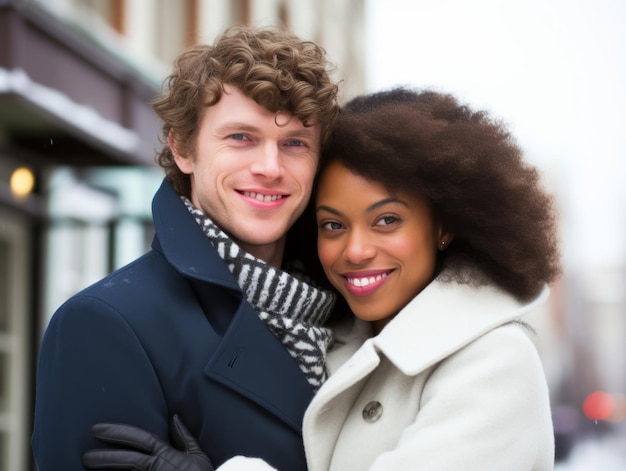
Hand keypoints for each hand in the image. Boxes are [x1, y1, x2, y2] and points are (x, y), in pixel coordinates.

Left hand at [83, 414, 213, 470]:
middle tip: (85, 457)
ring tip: (89, 470)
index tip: (97, 430)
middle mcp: (157, 467)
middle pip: (126, 459)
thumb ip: (184, 436)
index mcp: (166, 454)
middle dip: (104, 457)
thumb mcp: (198, 455)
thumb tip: (174, 417)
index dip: (117, 432)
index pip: (139, 438)